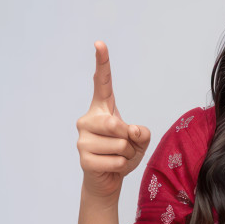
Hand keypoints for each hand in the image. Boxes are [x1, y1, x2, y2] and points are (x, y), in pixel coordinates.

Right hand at [76, 41, 151, 198]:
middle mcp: (88, 119)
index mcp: (102, 109)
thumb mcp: (140, 140)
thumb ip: (142, 132)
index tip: (100, 43)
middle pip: (116, 124)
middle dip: (129, 139)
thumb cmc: (123, 154)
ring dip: (127, 155)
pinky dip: (121, 167)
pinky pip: (116, 161)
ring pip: (120, 144)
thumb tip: (130, 131)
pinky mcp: (84, 158)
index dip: (102, 63)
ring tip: (118, 157)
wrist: (107, 180)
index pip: (102, 82)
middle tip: (126, 147)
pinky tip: (111, 167)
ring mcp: (82, 139)